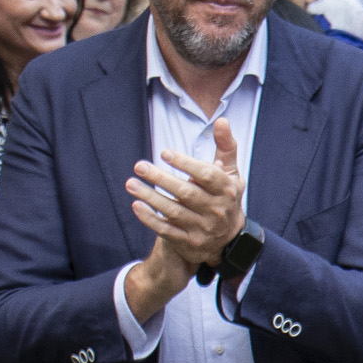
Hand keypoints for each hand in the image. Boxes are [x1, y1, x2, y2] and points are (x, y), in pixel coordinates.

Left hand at [127, 118, 243, 277]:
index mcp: (226, 190)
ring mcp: (202, 228)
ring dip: (150, 198)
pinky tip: (136, 205)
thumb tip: (221, 120)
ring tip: (131, 184)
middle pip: (186, 193)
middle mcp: (216, 210)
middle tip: (139, 166)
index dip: (185, 163)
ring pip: (173, 212)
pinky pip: (166, 230)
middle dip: (161, 179)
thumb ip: (226, 146)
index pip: (206, 175)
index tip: (164, 153)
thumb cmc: (225, 196)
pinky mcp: (189, 242)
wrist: (229, 238)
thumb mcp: (231, 173)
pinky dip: (150, 219)